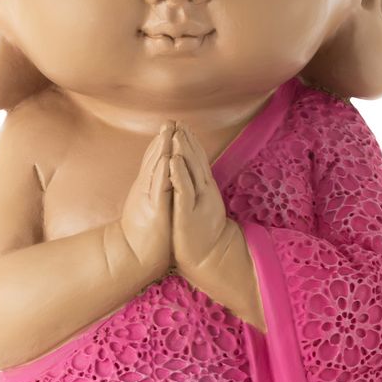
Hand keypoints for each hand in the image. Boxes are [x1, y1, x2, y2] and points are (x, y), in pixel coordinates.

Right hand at [116, 121, 173, 279]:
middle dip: (163, 138)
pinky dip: (162, 171)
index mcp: (147, 187)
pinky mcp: (153, 208)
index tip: (171, 125)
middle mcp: (145, 188)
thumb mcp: (147, 205)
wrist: (131, 254)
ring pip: (155, 168)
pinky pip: (158, 187)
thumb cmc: (141, 232)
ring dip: (162, 148)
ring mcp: (148, 197)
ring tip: (168, 130)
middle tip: (170, 119)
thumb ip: (151, 191)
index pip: (155, 160)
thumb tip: (156, 180)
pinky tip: (168, 158)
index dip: (162, 142)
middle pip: (154, 158)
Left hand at [169, 123, 229, 274]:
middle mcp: (204, 192)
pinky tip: (172, 161)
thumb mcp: (199, 205)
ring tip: (176, 134)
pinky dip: (178, 174)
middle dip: (188, 141)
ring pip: (190, 172)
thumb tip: (193, 178)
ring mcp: (197, 202)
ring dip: (184, 152)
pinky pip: (183, 191)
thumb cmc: (200, 233)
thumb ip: (197, 190)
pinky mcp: (187, 214)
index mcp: (204, 189)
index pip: (198, 162)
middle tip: (180, 122)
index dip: (192, 144)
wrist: (209, 259)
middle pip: (196, 162)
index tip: (184, 126)